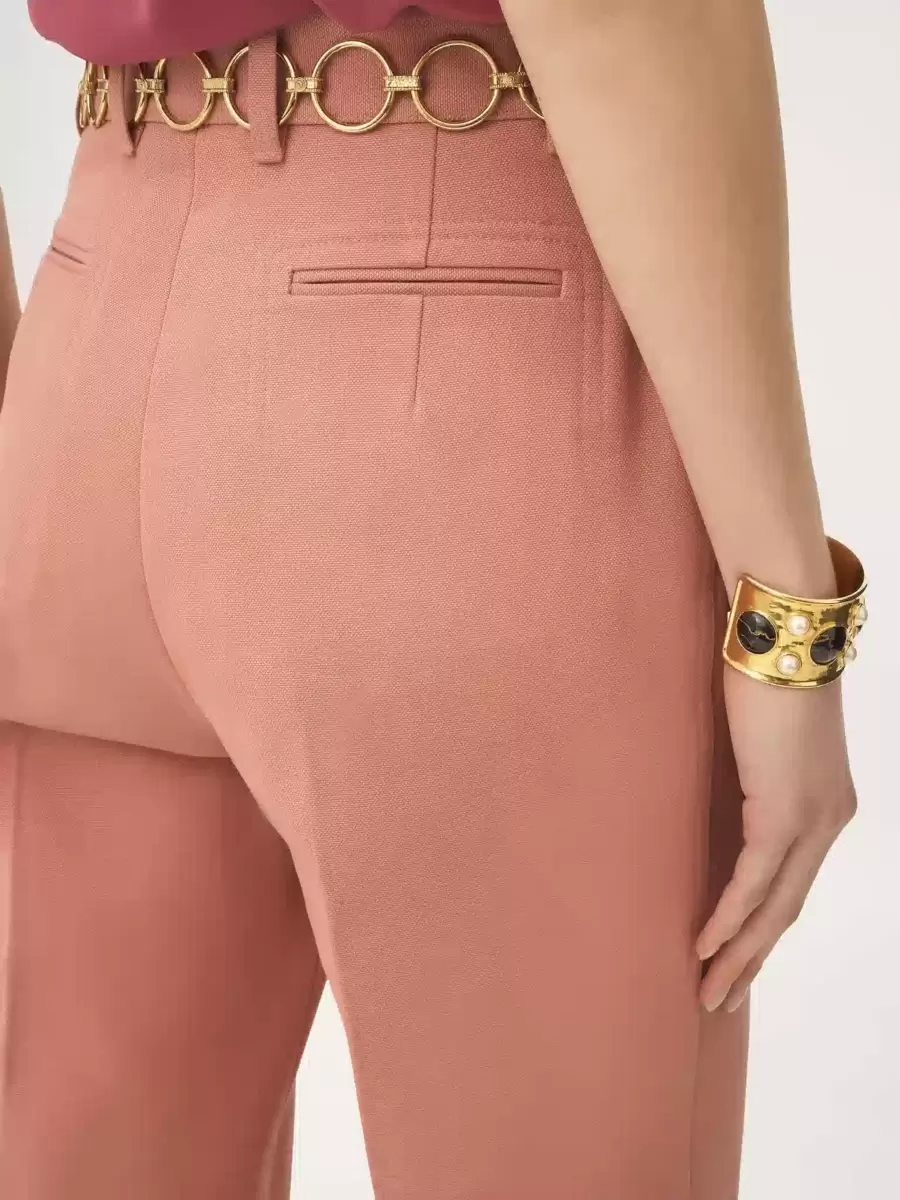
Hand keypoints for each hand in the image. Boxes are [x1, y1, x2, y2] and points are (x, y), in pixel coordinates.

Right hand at [696, 665, 856, 1011]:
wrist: (782, 633)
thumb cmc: (760, 671)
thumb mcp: (757, 736)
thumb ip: (750, 774)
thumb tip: (716, 795)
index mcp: (825, 804)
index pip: (792, 882)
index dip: (763, 928)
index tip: (735, 960)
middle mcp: (828, 819)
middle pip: (786, 908)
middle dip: (751, 960)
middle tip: (720, 998)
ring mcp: (810, 819)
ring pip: (774, 908)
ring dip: (739, 955)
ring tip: (709, 992)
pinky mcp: (783, 811)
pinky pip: (753, 882)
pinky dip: (727, 919)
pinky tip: (703, 946)